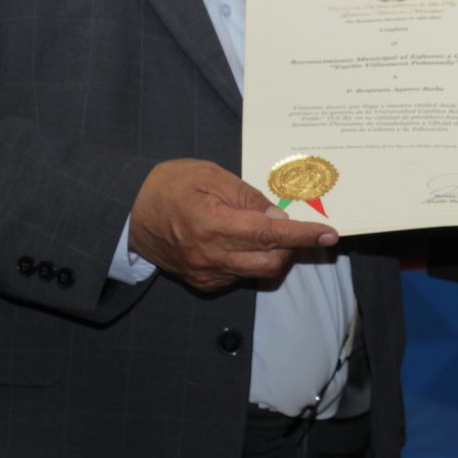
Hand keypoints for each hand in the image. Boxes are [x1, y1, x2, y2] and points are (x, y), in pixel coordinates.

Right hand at [128, 159, 336, 293]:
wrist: (128, 213)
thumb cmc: (169, 185)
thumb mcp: (209, 174)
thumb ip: (247, 196)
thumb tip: (278, 216)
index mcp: (213, 225)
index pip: (269, 235)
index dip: (303, 236)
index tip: (329, 235)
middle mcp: (211, 256)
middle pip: (271, 261)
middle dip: (292, 246)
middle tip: (295, 224)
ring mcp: (206, 273)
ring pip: (258, 271)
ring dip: (273, 253)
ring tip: (265, 228)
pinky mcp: (203, 282)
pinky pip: (240, 275)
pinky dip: (251, 260)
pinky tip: (241, 240)